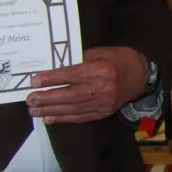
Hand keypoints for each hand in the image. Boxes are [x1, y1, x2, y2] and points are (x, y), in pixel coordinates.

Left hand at [26, 46, 147, 123]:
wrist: (141, 77)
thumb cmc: (119, 60)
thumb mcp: (101, 52)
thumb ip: (79, 59)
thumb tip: (55, 66)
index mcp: (102, 70)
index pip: (72, 75)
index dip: (52, 78)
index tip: (34, 81)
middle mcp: (102, 88)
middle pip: (70, 95)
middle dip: (47, 98)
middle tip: (30, 99)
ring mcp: (103, 103)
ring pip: (73, 109)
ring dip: (51, 110)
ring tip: (34, 110)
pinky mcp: (103, 113)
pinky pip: (80, 117)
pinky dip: (63, 118)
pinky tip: (49, 118)